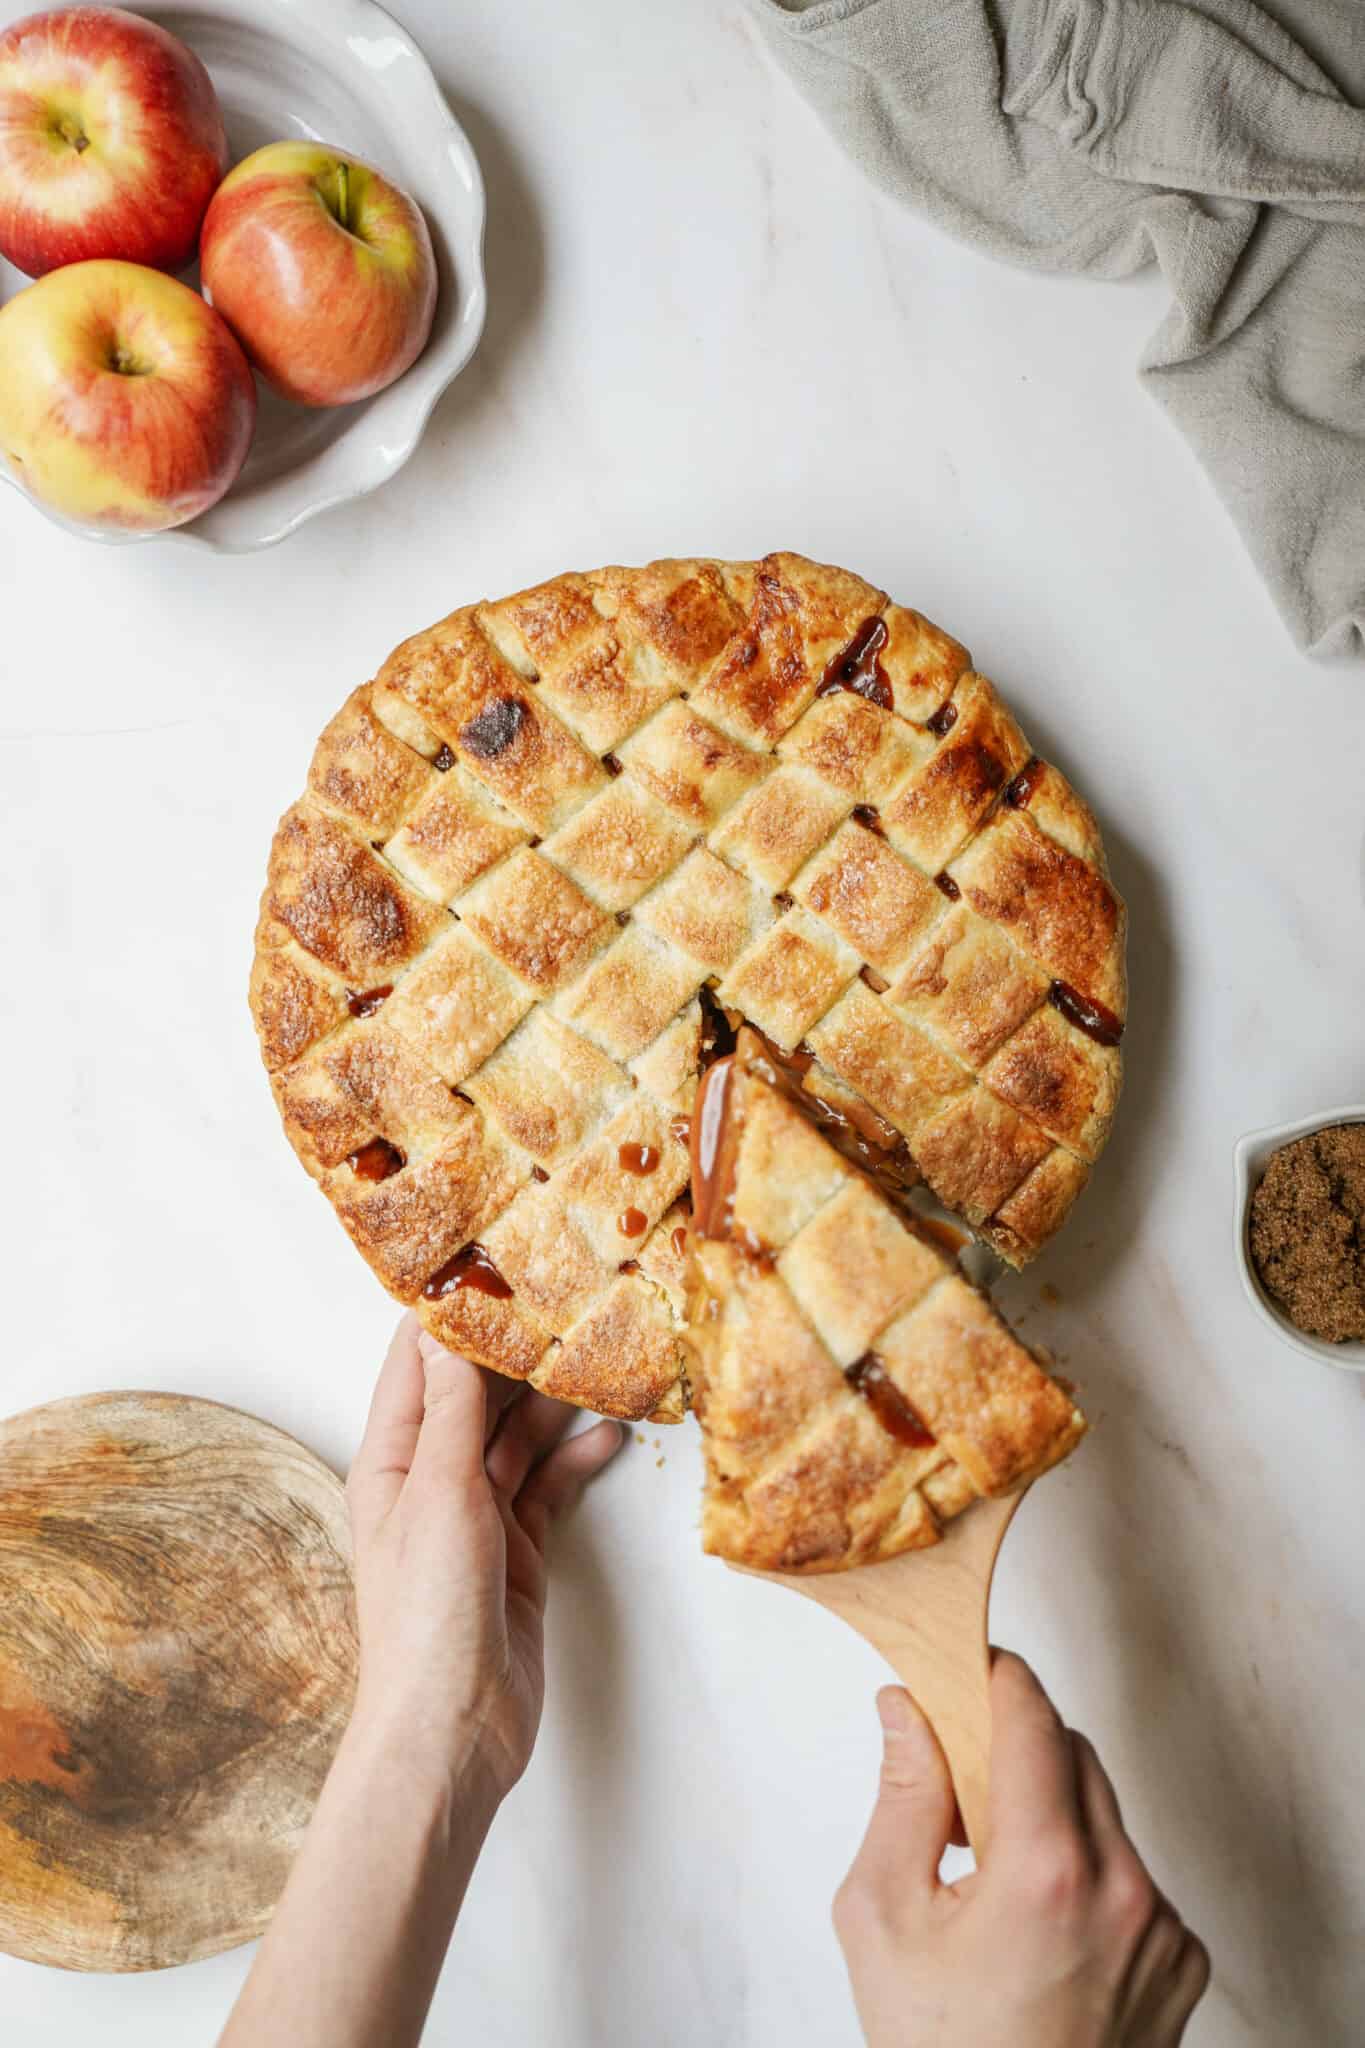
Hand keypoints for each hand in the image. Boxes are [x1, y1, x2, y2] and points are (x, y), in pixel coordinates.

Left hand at [345, 1313, 622, 1799]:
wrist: (454, 1730)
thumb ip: (451, 1408)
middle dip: (515, 1349)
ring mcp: (475, 1517)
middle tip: (566, 1296)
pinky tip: (610, 1433)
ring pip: (519, 1437)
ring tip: (600, 1352)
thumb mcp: (440, 1493)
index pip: (416, 1363)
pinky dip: (576, 1459)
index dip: (449, 1312)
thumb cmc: (428, 1616)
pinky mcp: (517, 1552)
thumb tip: (443, 1323)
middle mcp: (429, 1481)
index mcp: (391, 1461)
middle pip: (474, 1395)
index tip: (492, 1257)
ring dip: (555, 1401)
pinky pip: (548, 1487)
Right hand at [833, 1654, 1209, 2047]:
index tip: (970, 1662)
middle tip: (961, 1780)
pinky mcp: (1182, 1963)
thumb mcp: (881, 1917)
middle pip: (1075, 1754)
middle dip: (1017, 1747)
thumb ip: (901, 1795)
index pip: (1034, 1717)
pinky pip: (1135, 1876)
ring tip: (994, 1875)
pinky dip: (1090, 1875)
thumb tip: (901, 1707)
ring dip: (1053, 1813)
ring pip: (1107, 1815)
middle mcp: (1123, 1891)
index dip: (998, 1675)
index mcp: (1046, 1870)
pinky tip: (1039, 1926)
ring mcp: (1163, 1931)